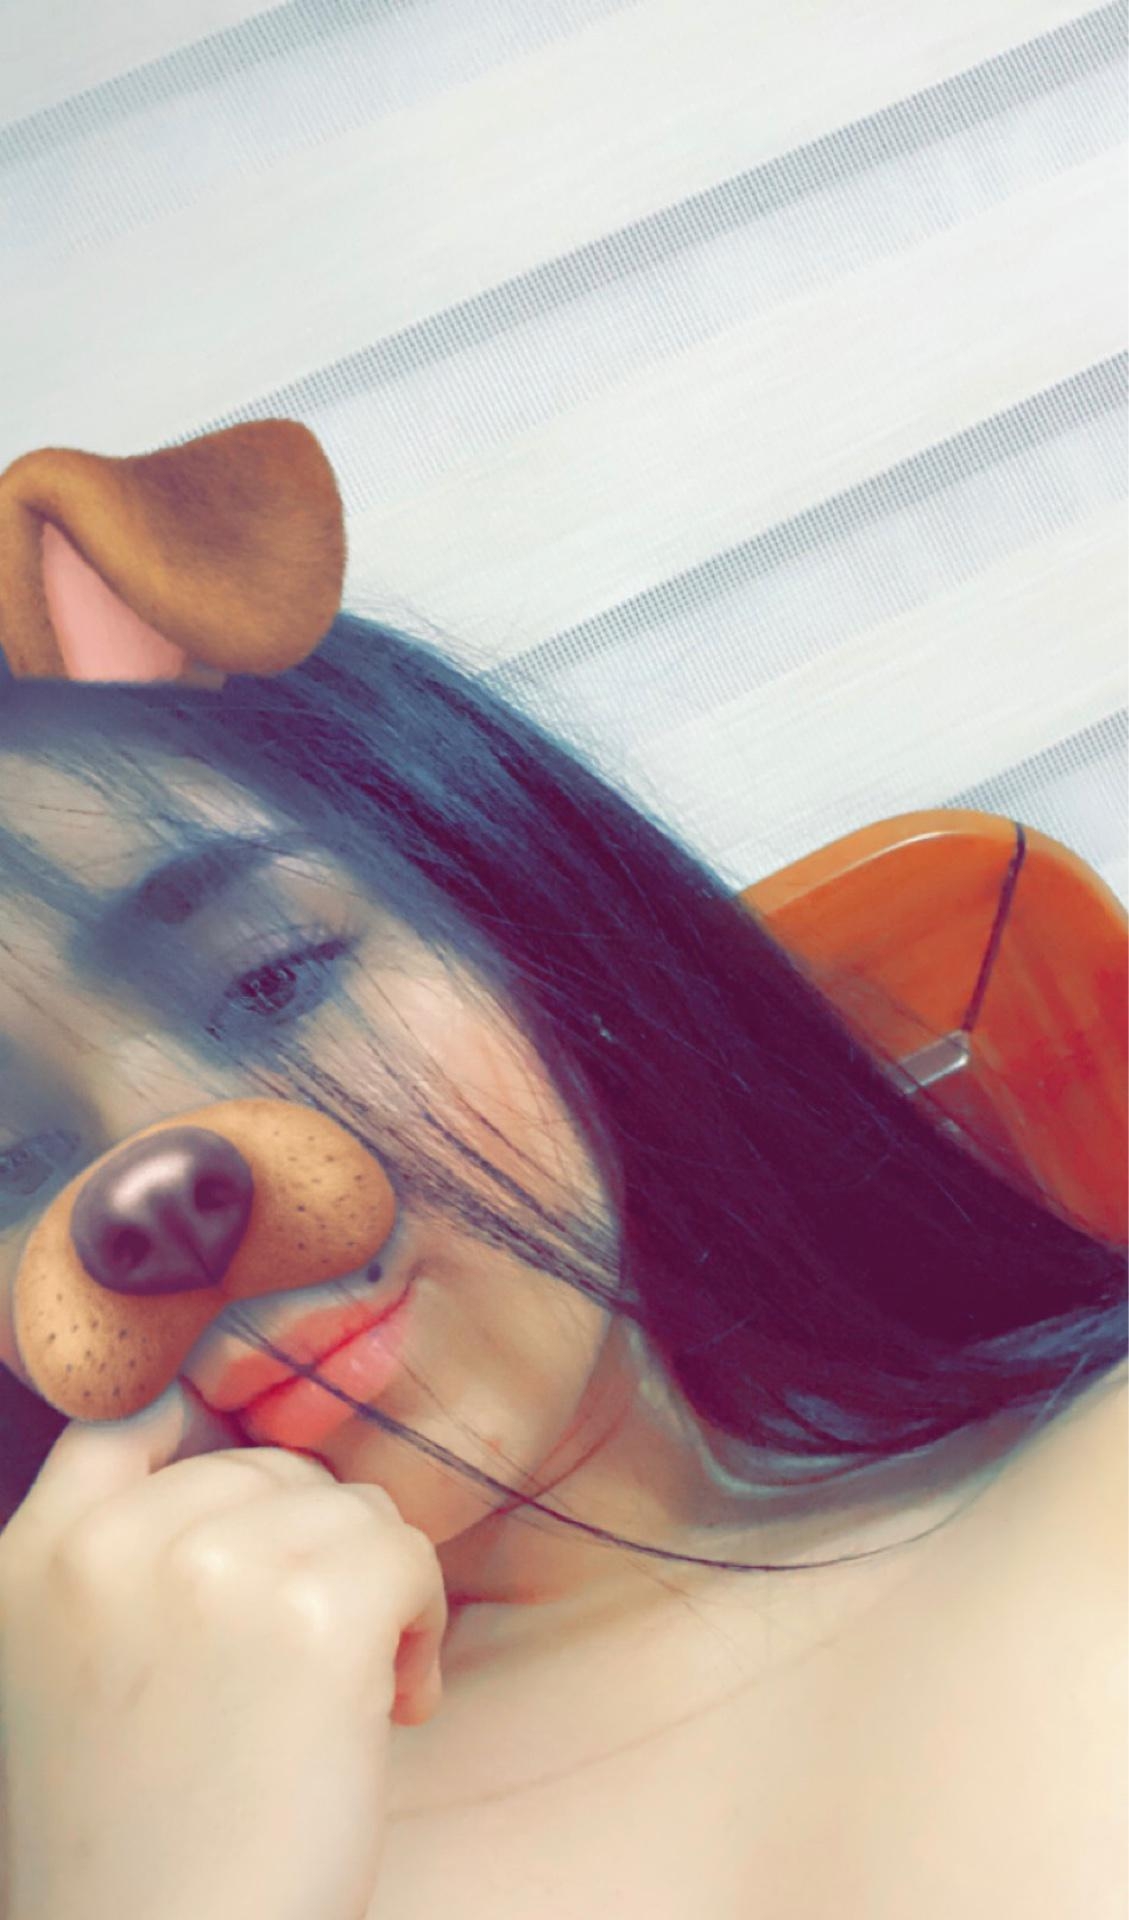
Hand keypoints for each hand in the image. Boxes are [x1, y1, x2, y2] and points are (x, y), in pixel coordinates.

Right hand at [0, 1382, 446, 1919]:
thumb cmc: (140, 1847)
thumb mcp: (68, 1679)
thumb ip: (121, 1565)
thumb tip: (252, 1467)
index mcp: (29, 1564)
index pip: (129, 1419)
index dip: (214, 1447)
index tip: (268, 1525)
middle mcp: (109, 1546)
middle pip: (268, 1468)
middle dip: (310, 1552)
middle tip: (306, 1671)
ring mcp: (210, 1567)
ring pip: (350, 1507)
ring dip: (372, 1594)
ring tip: (344, 1702)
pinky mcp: (314, 1611)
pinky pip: (406, 1552)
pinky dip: (420, 1624)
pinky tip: (391, 1709)